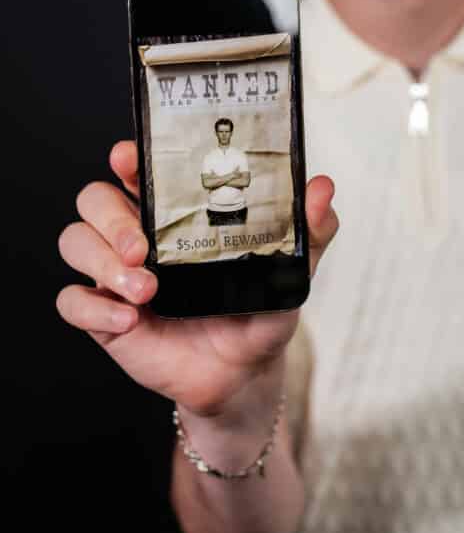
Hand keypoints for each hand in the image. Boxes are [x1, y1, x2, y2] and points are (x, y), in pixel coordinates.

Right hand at [56, 141, 337, 419]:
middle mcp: (138, 233)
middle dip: (111, 216)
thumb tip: (322, 188)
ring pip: (74, 241)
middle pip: (94, 198)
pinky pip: (71, 301)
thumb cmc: (259, 311)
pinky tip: (129, 320)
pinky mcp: (103, 315)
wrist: (243, 375)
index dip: (127, 157)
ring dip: (101, 260)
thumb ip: (309, 231)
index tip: (130, 157)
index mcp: (176, 211)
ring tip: (143, 288)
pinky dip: (93, 308)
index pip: (136, 168)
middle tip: (142, 245)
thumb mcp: (290, 272)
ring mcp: (116, 273)